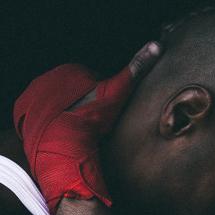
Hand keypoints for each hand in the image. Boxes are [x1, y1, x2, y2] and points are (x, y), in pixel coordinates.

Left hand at [14, 41, 162, 214]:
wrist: (62, 139)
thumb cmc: (91, 115)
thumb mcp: (118, 91)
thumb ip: (136, 69)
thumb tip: (156, 46)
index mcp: (73, 69)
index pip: (94, 82)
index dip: (104, 99)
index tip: (108, 113)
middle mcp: (53, 77)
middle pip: (77, 92)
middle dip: (87, 105)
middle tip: (96, 124)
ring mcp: (39, 93)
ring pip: (63, 103)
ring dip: (73, 114)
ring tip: (83, 131)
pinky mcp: (30, 109)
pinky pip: (47, 114)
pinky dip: (57, 121)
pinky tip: (68, 132)